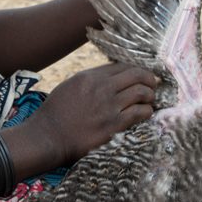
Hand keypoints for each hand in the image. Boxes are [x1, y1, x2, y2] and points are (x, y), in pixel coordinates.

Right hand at [31, 63, 156, 165]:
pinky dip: (147, 111)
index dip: (135, 69)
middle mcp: (102, 88)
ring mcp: (109, 106)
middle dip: (148, 78)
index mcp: (90, 76)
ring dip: (150, 95)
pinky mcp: (114, 125)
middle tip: (152, 84)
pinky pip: (140, 113)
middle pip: (136, 74)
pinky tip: (146, 113)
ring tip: (150, 100)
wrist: (49, 136)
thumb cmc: (56, 112)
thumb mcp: (70, 86)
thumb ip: (90, 80)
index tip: (140, 75)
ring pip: (141, 92)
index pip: (121, 66)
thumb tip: (109, 78)